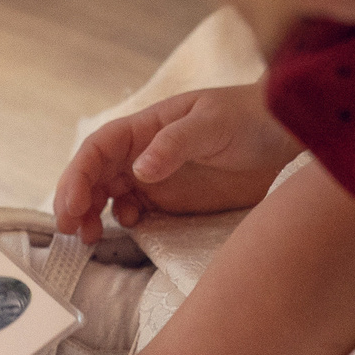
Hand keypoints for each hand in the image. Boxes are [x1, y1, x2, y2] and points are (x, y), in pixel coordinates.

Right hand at [54, 86, 301, 238]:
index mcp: (145, 128)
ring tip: (88, 237)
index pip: (98, 149)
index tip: (72, 204)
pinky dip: (122, 223)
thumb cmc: (249, 116)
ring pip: (108, 196)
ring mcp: (156, 177)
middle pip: (95, 175)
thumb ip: (175, 143)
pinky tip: (128, 229)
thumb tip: (139, 171)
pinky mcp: (172, 200)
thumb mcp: (212, 123)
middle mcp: (142, 152)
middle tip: (70, 230)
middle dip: (76, 200)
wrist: (284, 134)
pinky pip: (136, 212)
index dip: (78, 175)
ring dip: (93, 215)